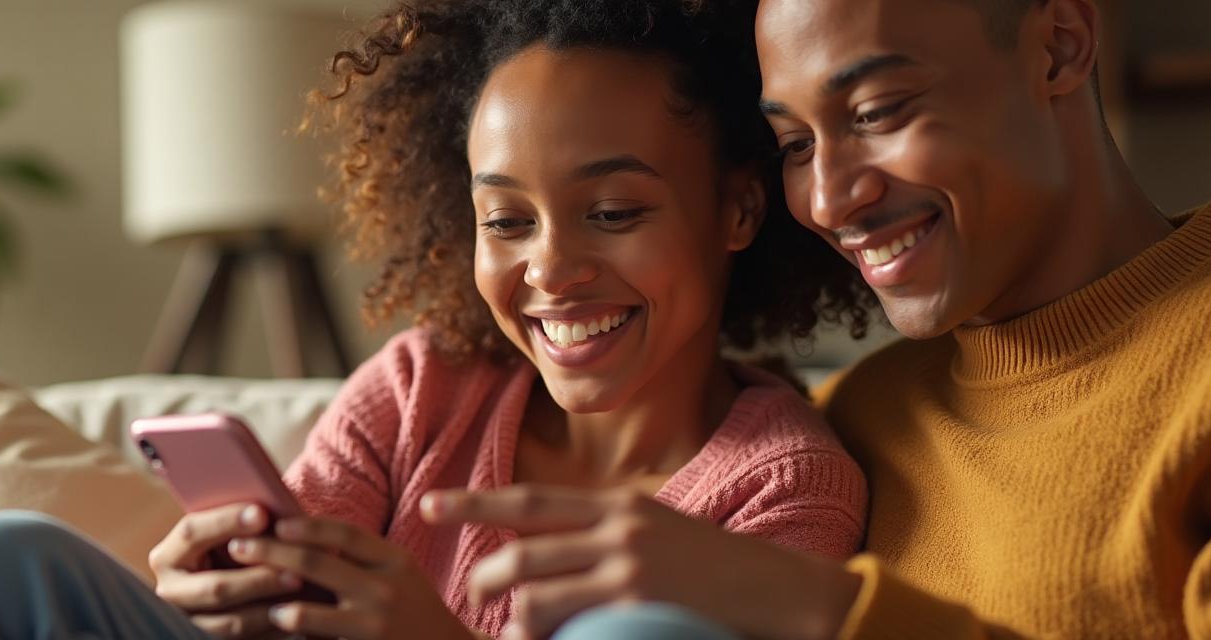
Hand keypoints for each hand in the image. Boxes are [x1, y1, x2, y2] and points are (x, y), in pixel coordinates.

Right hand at [149, 504, 301, 637]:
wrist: (222, 584)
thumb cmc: (229, 549)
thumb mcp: (221, 536)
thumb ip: (237, 525)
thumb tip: (271, 513)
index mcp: (168, 556)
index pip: (191, 533)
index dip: (226, 522)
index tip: (262, 513)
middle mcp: (171, 591)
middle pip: (216, 587)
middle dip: (258, 578)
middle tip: (296, 569)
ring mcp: (189, 621)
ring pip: (232, 622)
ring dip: (270, 606)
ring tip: (300, 591)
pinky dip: (273, 627)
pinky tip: (296, 613)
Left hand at [225, 516, 472, 639]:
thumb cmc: (414, 609)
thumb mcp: (399, 573)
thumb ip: (362, 557)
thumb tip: (302, 530)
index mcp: (394, 560)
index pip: (344, 534)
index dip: (306, 525)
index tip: (275, 520)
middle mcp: (386, 588)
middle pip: (319, 564)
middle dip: (272, 552)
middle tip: (237, 547)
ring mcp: (376, 623)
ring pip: (313, 611)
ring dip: (277, 602)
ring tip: (251, 594)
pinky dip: (295, 633)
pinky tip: (276, 627)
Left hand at [422, 485, 859, 639]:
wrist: (779, 589)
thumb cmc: (718, 567)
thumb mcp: (661, 529)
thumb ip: (610, 530)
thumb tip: (560, 544)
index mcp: (619, 504)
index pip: (532, 499)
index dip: (475, 502)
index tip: (431, 505)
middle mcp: (617, 527)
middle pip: (522, 546)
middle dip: (485, 573)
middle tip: (475, 592)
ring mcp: (627, 565)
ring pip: (534, 588)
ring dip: (509, 613)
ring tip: (508, 629)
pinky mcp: (636, 600)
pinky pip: (564, 619)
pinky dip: (541, 632)